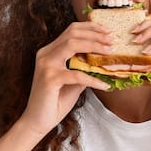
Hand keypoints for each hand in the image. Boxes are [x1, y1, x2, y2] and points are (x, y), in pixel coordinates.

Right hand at [18, 22, 111, 136]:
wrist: (37, 122)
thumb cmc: (55, 101)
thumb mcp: (74, 82)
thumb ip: (84, 68)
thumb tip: (104, 61)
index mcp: (50, 51)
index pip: (71, 30)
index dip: (90, 27)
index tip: (107, 31)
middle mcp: (45, 54)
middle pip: (72, 34)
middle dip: (95, 34)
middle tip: (112, 40)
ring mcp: (46, 65)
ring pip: (72, 45)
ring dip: (94, 46)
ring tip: (110, 52)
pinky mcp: (49, 79)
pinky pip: (76, 74)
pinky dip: (93, 78)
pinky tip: (104, 85)